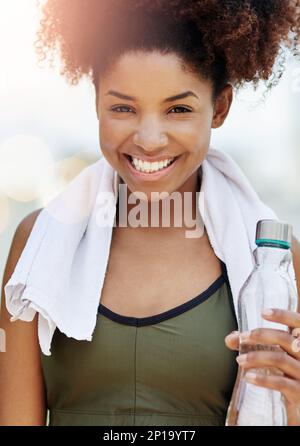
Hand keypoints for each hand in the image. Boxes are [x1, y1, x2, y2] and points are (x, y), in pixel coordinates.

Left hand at [225, 308, 299, 425]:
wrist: (299, 405)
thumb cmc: (287, 375)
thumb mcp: (275, 356)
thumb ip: (255, 345)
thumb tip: (230, 339)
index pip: (298, 322)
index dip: (283, 315)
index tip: (262, 312)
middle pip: (285, 339)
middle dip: (260, 335)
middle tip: (242, 338)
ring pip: (279, 359)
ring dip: (255, 357)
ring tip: (239, 360)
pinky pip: (280, 383)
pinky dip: (262, 379)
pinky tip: (248, 378)